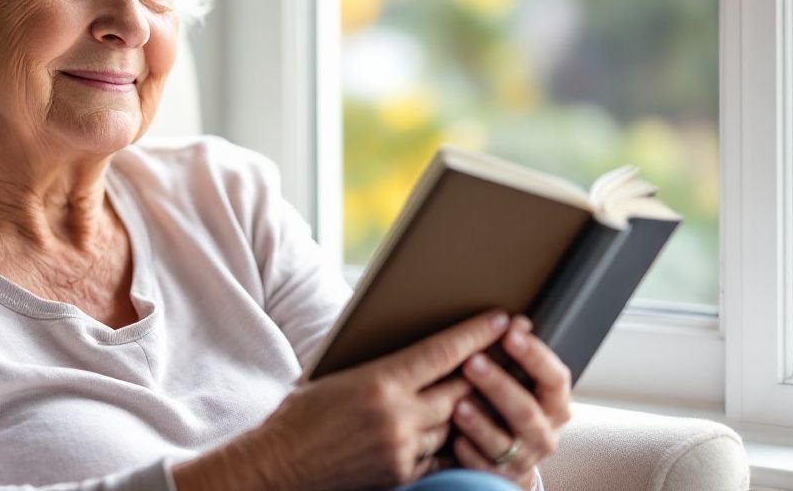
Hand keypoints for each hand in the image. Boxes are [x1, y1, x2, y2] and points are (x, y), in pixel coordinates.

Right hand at [172, 311, 511, 490]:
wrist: (280, 465)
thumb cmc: (299, 415)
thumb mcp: (334, 375)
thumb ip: (378, 366)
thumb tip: (411, 348)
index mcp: (379, 383)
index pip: (442, 352)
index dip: (476, 334)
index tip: (501, 318)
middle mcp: (396, 416)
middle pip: (460, 387)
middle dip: (487, 367)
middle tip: (511, 348)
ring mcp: (402, 449)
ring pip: (454, 422)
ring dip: (468, 404)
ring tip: (488, 386)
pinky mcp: (401, 474)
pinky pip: (439, 453)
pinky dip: (448, 439)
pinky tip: (458, 428)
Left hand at [449, 315, 572, 487]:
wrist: (510, 459)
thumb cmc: (511, 409)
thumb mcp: (522, 383)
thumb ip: (518, 358)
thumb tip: (512, 319)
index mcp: (554, 405)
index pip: (555, 378)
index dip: (536, 355)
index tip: (511, 332)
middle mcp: (543, 433)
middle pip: (526, 411)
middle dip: (499, 385)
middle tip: (473, 361)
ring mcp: (521, 458)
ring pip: (504, 442)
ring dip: (481, 422)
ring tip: (458, 403)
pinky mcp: (499, 478)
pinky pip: (484, 468)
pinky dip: (470, 454)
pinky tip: (455, 440)